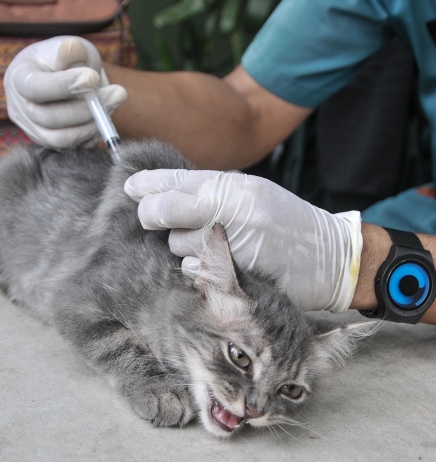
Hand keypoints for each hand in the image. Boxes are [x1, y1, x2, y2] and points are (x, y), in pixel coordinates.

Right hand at [3, 36, 126, 148]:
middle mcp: (19, 107)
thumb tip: (71, 50)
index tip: (93, 78)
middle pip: (49, 118)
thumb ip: (71, 50)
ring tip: (113, 106)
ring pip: (60, 138)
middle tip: (119, 93)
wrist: (62, 76)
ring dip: (91, 125)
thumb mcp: (71, 47)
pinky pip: (71, 148)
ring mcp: (32, 129)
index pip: (36, 87)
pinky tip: (103, 120)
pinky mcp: (48, 143)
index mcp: (18, 78)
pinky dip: (90, 136)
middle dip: (87, 108)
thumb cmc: (66, 58)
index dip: (64, 85)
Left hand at [124, 168, 361, 312]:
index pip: (175, 182)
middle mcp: (230, 215)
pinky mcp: (232, 279)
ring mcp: (230, 249)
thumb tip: (163, 188)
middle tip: (154, 219)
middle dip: (155, 217)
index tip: (131, 188)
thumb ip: (212, 189)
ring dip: (183, 247)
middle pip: (164, 214)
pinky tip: (219, 265)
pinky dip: (199, 269)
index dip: (146, 185)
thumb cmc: (288, 222)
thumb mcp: (254, 191)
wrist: (330, 259)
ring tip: (211, 244)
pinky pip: (193, 272)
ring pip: (176, 246)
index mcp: (234, 188)